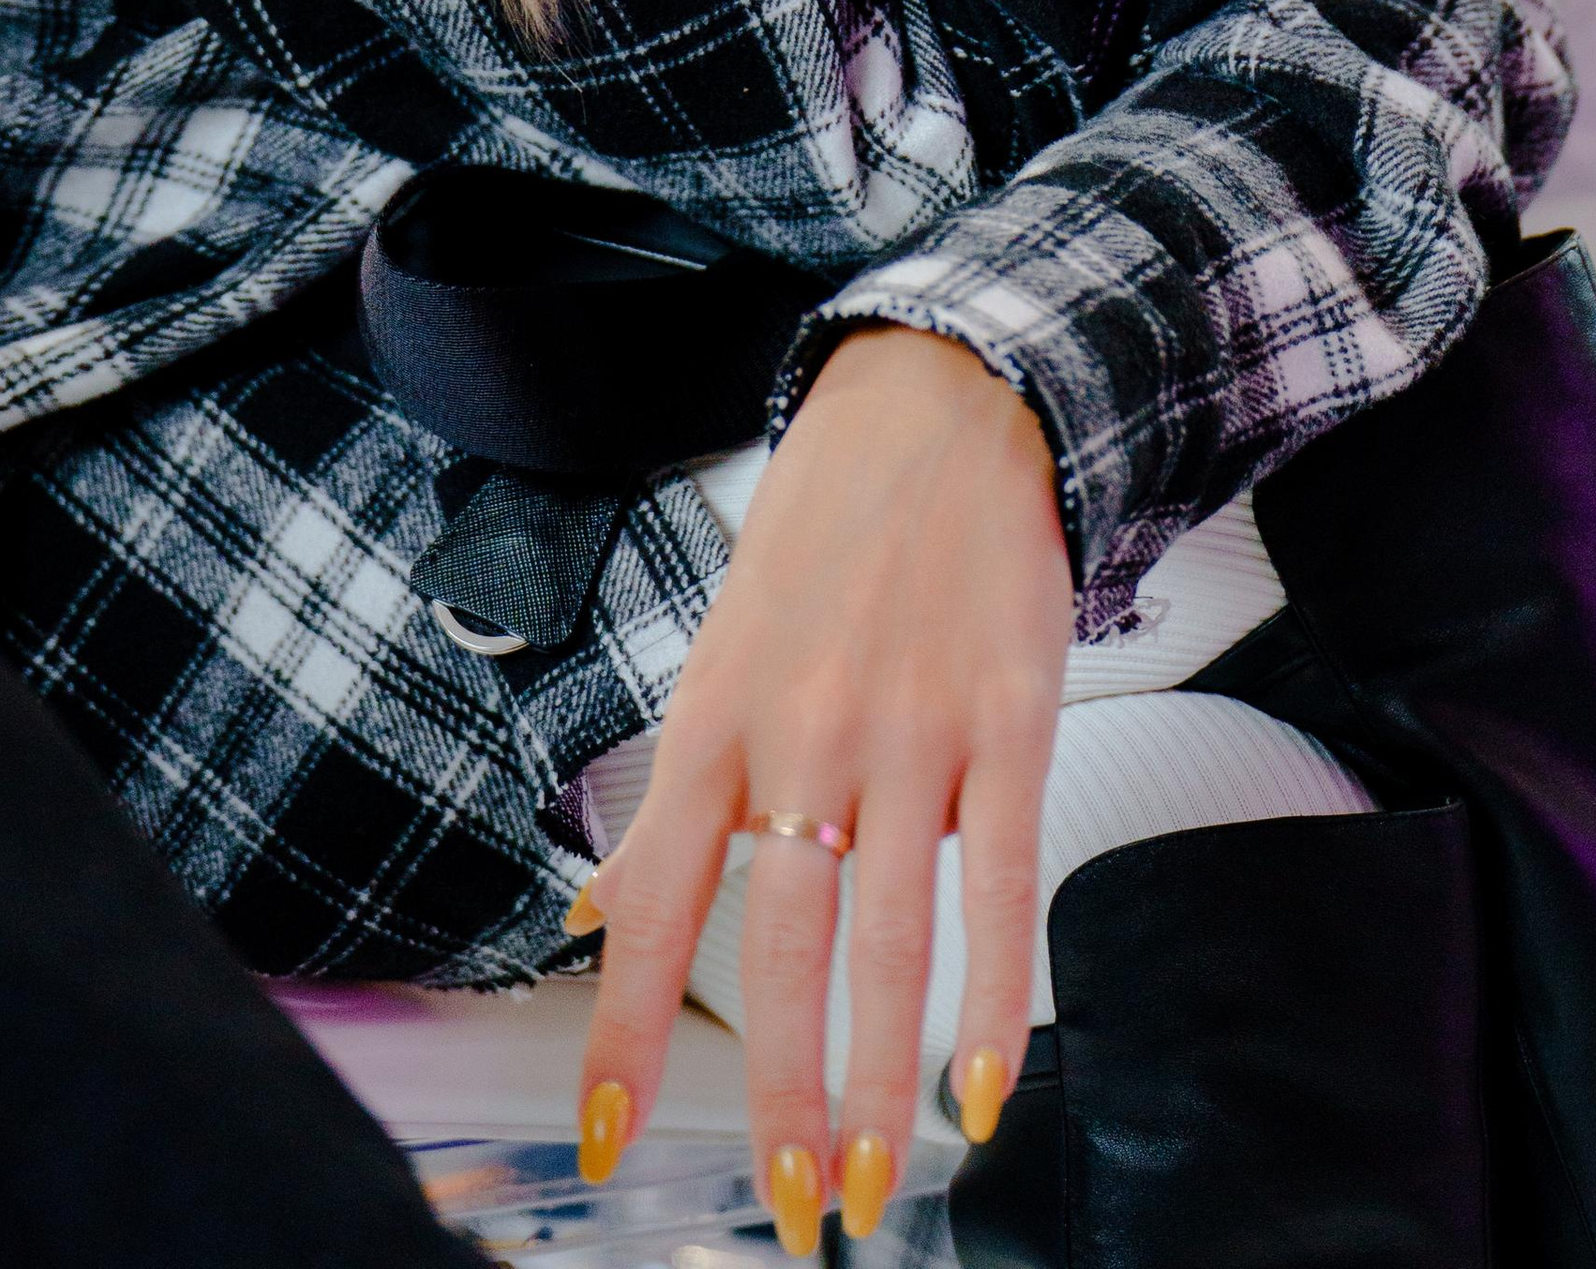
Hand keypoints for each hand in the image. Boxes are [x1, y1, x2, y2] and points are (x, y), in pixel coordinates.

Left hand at [572, 328, 1071, 1248]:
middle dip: (779, 1093)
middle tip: (790, 1200)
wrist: (948, 406)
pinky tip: (984, 1083)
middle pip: (778, 947)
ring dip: (878, 1078)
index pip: (654, 903)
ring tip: (875, 1179)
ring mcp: (912, 732)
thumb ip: (667, 800)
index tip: (605, 1140)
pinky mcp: (1010, 721)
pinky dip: (994, 998)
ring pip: (886, 935)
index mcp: (719, 720)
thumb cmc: (828, 532)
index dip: (621, 1033)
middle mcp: (806, 734)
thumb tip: (586, 916)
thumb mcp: (720, 654)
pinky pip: (1003, 882)